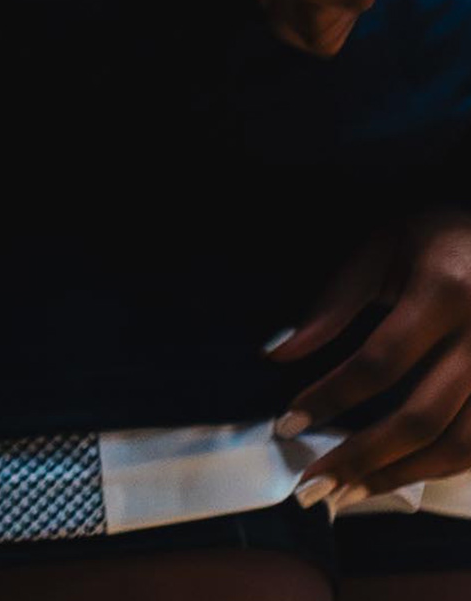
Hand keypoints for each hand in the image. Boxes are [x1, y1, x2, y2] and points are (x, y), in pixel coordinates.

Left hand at [268, 207, 470, 500]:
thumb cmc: (437, 237)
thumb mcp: (382, 246)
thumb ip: (334, 302)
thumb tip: (278, 352)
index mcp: (445, 291)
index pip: (380, 361)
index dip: (331, 396)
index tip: (287, 422)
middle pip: (420, 418)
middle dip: (362, 457)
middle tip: (314, 485)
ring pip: (457, 447)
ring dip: (400, 477)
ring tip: (349, 493)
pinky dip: (437, 469)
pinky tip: (398, 476)